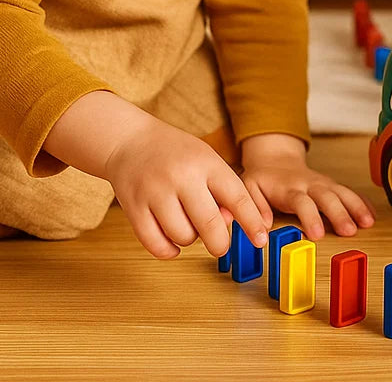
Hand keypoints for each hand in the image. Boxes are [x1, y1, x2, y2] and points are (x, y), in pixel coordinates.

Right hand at [45, 91, 267, 259]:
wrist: (130, 140)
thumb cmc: (176, 153)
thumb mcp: (206, 160)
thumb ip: (223, 190)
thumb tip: (232, 223)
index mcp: (207, 163)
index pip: (237, 197)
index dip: (252, 222)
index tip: (261, 240)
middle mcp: (182, 177)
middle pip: (210, 225)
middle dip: (220, 243)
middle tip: (220, 245)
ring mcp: (156, 193)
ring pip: (183, 237)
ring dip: (190, 239)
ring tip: (186, 223)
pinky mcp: (134, 208)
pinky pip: (156, 245)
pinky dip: (168, 250)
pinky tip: (172, 241)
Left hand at [240, 133, 375, 240]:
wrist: (275, 158)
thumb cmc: (262, 179)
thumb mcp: (249, 188)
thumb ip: (255, 207)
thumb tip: (263, 228)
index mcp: (288, 188)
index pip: (301, 202)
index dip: (310, 217)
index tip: (317, 234)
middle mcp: (309, 184)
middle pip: (327, 197)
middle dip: (339, 214)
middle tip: (349, 231)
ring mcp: (323, 183)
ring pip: (342, 193)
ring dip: (356, 207)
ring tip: (368, 223)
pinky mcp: (331, 185)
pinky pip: (349, 192)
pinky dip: (362, 203)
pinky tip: (372, 216)